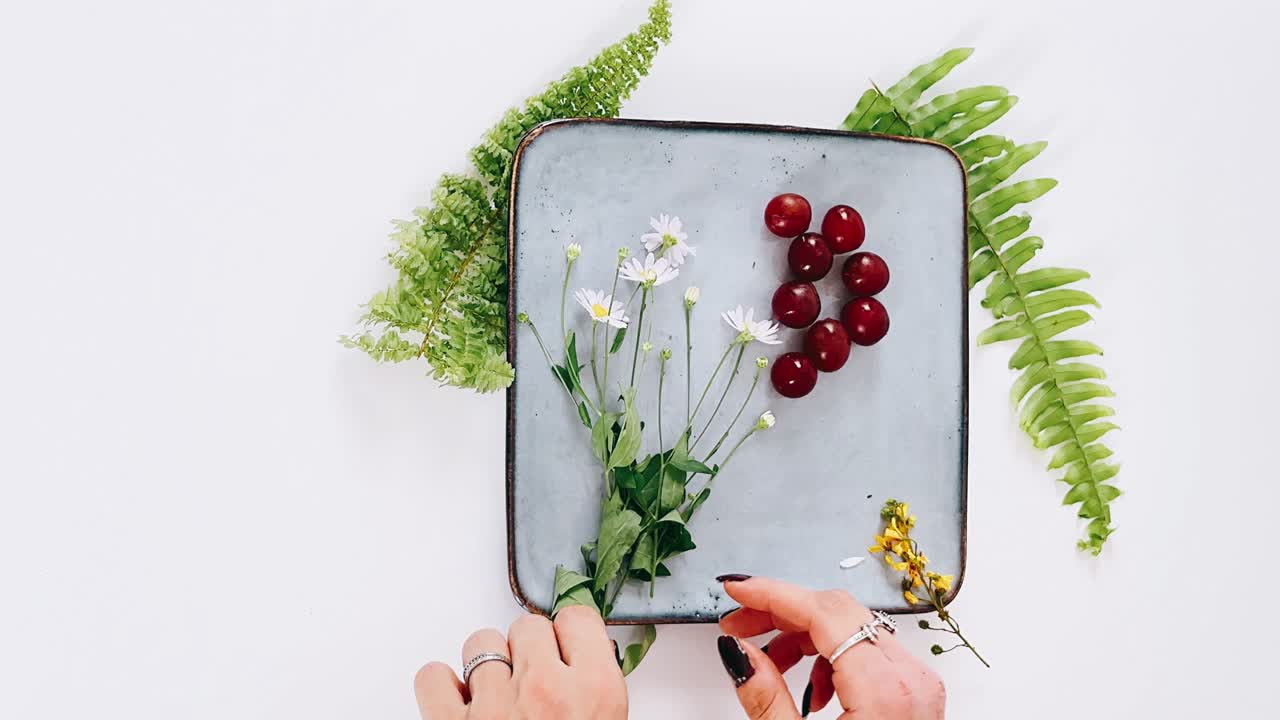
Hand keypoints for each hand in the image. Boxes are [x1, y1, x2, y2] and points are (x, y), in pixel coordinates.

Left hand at [413, 606, 626, 719]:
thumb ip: (595, 687)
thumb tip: (583, 659)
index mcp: (595, 691)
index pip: (577, 618)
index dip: (568, 635)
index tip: (564, 647)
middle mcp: (545, 691)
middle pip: (527, 625)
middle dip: (527, 650)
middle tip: (532, 681)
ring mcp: (494, 708)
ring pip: (480, 643)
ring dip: (486, 665)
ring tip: (496, 694)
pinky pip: (431, 678)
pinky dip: (440, 686)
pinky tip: (456, 701)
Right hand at [715, 575, 945, 718]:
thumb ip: (764, 695)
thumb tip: (739, 651)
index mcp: (886, 690)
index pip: (822, 611)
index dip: (771, 594)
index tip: (734, 589)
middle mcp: (912, 679)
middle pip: (838, 611)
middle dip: (780, 612)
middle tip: (736, 625)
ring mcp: (919, 687)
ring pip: (853, 628)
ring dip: (803, 634)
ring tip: (766, 660)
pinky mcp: (916, 697)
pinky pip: (869, 652)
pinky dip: (831, 656)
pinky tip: (806, 687)